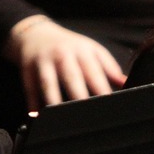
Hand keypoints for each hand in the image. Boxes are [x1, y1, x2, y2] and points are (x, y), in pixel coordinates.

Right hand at [6, 15, 127, 111]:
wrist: (36, 34)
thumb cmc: (70, 47)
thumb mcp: (91, 50)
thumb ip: (109, 67)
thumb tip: (127, 83)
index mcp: (83, 50)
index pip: (94, 72)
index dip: (102, 89)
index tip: (109, 105)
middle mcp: (63, 55)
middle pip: (72, 77)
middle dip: (80, 96)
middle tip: (89, 116)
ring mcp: (43, 62)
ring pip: (49, 84)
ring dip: (55, 101)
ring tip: (62, 120)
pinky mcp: (26, 70)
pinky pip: (30, 89)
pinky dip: (33, 104)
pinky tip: (38, 117)